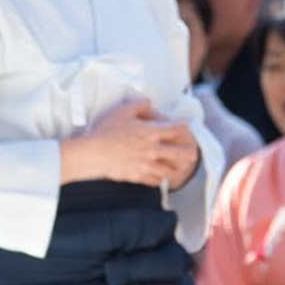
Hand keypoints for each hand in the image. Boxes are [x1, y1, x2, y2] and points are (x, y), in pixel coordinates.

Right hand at [61, 99, 196, 188]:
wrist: (93, 153)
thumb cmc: (106, 131)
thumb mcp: (122, 110)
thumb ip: (140, 105)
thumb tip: (149, 103)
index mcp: (152, 132)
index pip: (178, 130)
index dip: (185, 128)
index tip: (183, 129)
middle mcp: (153, 150)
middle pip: (182, 154)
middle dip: (190, 153)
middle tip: (191, 153)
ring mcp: (147, 165)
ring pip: (171, 171)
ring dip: (175, 168)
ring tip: (176, 166)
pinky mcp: (138, 176)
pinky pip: (156, 181)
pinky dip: (160, 178)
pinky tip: (158, 175)